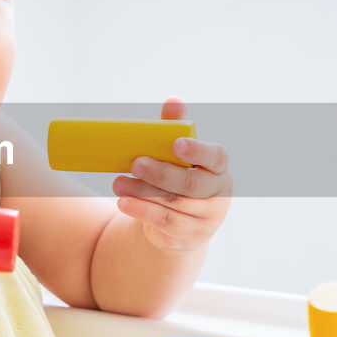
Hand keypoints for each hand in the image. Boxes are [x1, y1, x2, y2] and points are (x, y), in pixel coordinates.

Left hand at [111, 97, 231, 250]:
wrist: (179, 225)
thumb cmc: (178, 179)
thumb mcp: (178, 156)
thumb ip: (176, 129)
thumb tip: (174, 100)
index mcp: (218, 168)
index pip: (217, 157)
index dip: (199, 150)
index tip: (177, 144)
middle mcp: (218, 193)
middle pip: (192, 184)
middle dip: (162, 173)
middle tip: (136, 163)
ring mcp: (206, 218)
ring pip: (174, 204)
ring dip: (143, 192)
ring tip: (118, 183)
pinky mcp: (190, 236)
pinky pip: (165, 222)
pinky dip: (142, 210)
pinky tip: (124, 202)